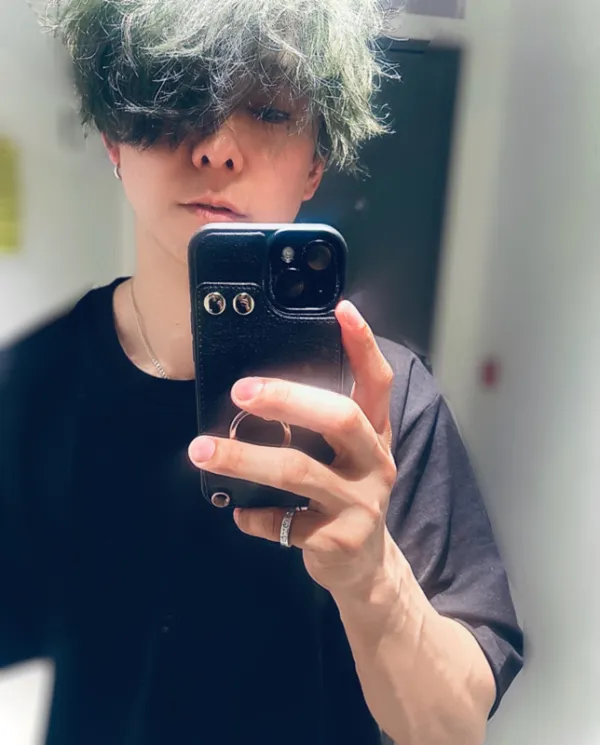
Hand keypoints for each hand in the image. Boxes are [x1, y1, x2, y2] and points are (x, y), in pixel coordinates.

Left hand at [188, 301, 398, 596]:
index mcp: (375, 434)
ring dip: (244, 458)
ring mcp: (361, 503)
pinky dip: (254, 516)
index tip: (341, 309)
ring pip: (299, 470)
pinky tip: (239, 513)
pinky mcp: (339, 540)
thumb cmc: (344, 496)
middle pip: (339, 417)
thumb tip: (258, 393)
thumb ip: (318, 427)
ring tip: (202, 450)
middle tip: (240, 392)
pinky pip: (285, 523)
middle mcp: (376, 463)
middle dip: (287, 399)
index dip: (362, 345)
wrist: (366, 568)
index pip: (377, 381)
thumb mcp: (344, 457)